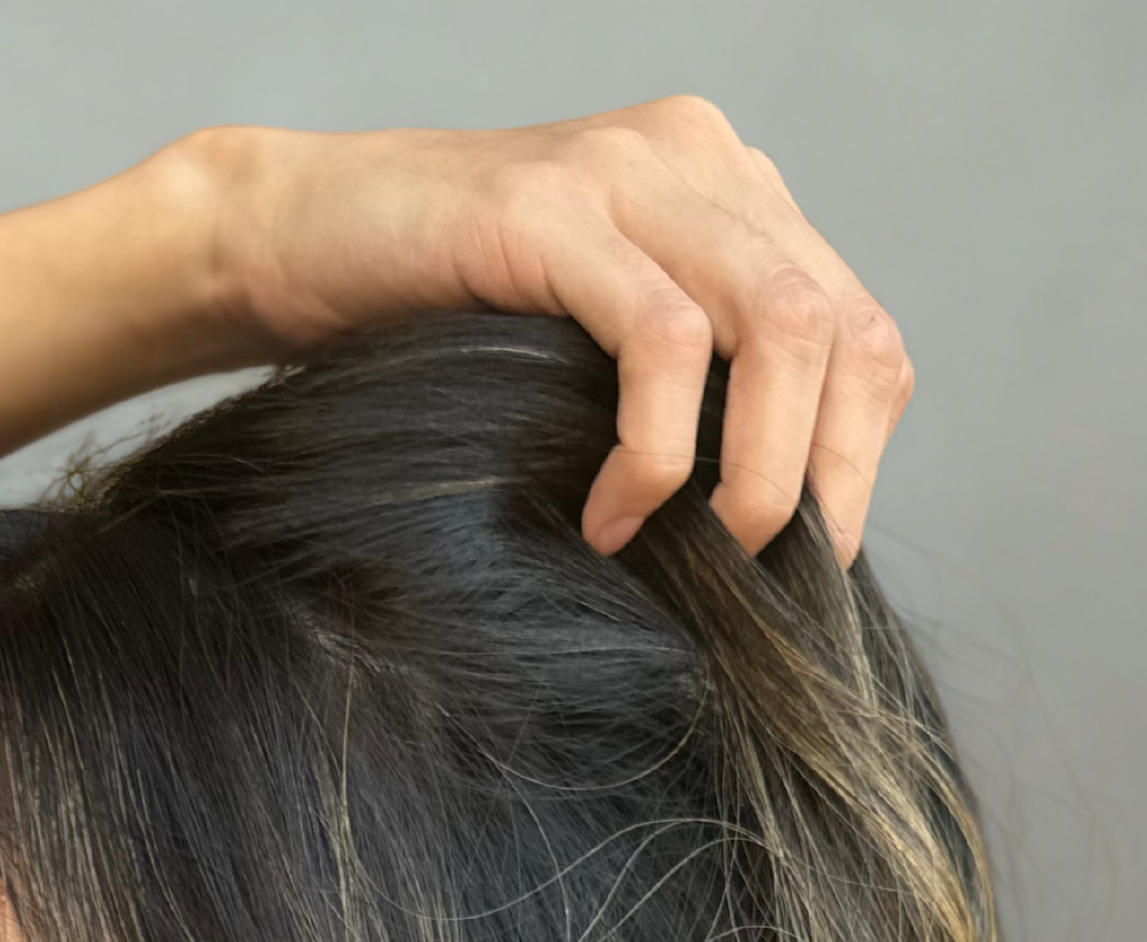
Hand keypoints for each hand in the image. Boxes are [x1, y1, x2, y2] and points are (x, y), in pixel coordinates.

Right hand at [189, 103, 912, 566]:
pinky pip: (661, 338)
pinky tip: (607, 517)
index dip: (854, 460)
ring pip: (779, 325)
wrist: (287, 242)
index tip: (807, 562)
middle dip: (819, 478)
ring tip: (702, 553)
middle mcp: (696, 160)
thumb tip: (771, 531)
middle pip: (839, 329)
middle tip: (757, 577)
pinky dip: (654, 451)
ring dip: (756, 470)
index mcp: (726, 191)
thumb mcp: (590, 356)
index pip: (858, 329)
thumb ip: (687, 388)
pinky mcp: (552, 207)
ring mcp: (628, 170)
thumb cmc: (432, 330)